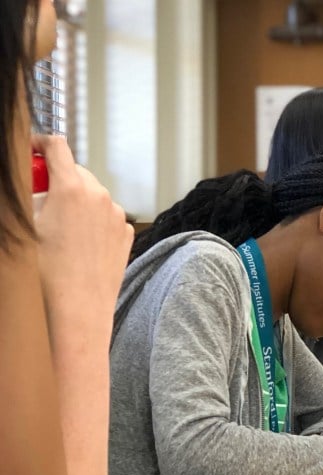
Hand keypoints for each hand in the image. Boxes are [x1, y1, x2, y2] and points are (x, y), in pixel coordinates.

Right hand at [32, 135, 132, 326]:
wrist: (78, 309)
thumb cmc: (45, 272)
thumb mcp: (23, 225)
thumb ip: (27, 195)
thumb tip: (30, 186)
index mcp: (71, 188)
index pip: (56, 146)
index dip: (38, 144)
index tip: (30, 152)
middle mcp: (100, 197)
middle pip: (76, 172)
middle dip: (57, 179)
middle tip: (39, 200)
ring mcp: (117, 215)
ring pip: (93, 195)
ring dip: (77, 201)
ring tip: (60, 230)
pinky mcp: (126, 233)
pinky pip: (107, 217)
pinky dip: (94, 221)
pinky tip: (80, 243)